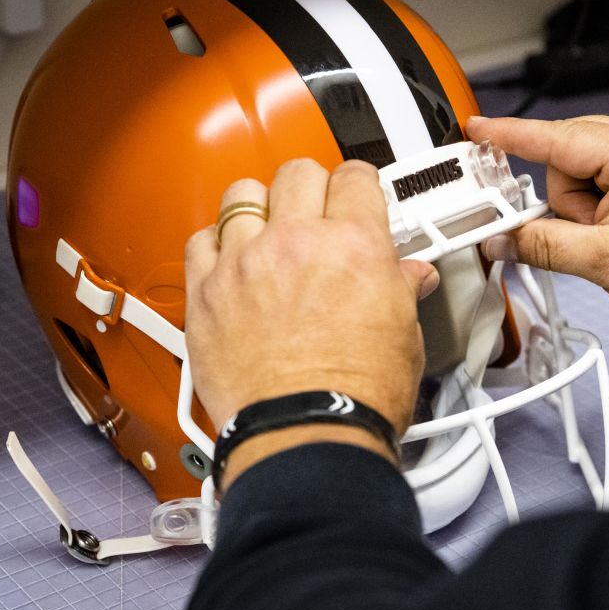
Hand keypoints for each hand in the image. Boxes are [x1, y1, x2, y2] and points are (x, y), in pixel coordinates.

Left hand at [184, 159, 438, 488]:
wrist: (308, 436)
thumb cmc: (358, 397)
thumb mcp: (404, 334)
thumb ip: (400, 290)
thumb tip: (410, 276)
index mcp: (355, 245)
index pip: (355, 177)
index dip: (358, 187)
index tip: (354, 198)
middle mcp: (296, 242)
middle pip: (297, 173)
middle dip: (311, 189)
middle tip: (314, 214)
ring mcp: (245, 263)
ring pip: (240, 194)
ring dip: (258, 208)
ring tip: (266, 232)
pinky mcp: (206, 293)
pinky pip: (198, 241)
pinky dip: (214, 245)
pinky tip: (229, 262)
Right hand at [468, 114, 608, 351]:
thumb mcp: (607, 265)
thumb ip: (543, 245)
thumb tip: (504, 238)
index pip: (557, 137)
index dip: (510, 136)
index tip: (479, 129)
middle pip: (569, 154)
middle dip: (568, 200)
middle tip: (587, 235)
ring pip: (585, 167)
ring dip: (586, 207)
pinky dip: (603, 203)